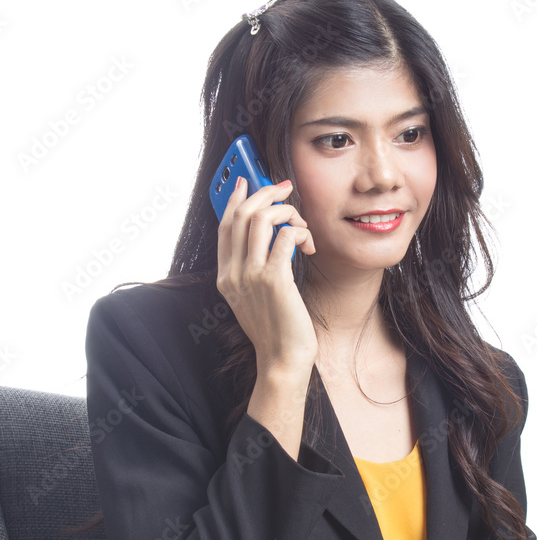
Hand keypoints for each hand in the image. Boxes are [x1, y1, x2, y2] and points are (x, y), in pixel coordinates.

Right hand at [216, 177, 317, 375]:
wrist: (282, 358)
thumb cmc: (276, 328)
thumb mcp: (253, 296)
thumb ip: (252, 268)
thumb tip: (267, 236)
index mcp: (225, 276)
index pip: (224, 225)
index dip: (235, 198)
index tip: (248, 181)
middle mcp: (234, 273)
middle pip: (242, 214)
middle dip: (265, 192)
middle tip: (285, 188)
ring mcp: (251, 276)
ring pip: (261, 219)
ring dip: (286, 211)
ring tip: (301, 223)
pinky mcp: (274, 280)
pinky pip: (284, 237)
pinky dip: (299, 231)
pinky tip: (308, 243)